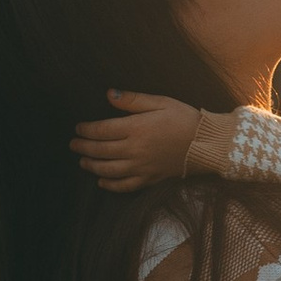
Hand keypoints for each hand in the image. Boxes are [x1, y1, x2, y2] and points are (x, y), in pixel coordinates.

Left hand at [71, 92, 197, 191]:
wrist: (207, 143)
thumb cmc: (185, 119)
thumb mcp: (160, 102)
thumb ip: (133, 100)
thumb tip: (110, 94)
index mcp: (136, 128)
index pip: (102, 130)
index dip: (87, 130)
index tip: (78, 128)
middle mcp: (135, 149)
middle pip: (101, 150)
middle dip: (84, 147)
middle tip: (73, 144)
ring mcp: (142, 166)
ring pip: (109, 170)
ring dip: (93, 166)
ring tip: (83, 161)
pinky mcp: (150, 178)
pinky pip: (126, 186)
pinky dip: (111, 185)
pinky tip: (102, 182)